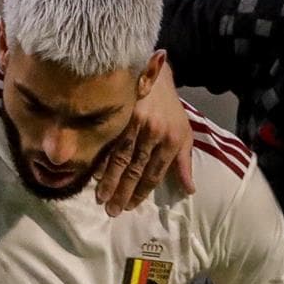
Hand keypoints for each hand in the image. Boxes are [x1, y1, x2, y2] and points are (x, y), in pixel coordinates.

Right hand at [93, 63, 193, 216]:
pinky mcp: (120, 113)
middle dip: (123, 192)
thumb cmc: (170, 108)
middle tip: (112, 211)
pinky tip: (94, 173)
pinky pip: (109, 141)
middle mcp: (154, 133)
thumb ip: (184, 163)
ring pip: (120, 157)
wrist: (156, 72)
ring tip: (101, 198)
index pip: (154, 173)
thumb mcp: (184, 133)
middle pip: (136, 169)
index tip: (130, 207)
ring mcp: (135, 123)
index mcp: (171, 140)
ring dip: (110, 180)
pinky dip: (101, 159)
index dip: (142, 192)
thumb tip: (189, 190)